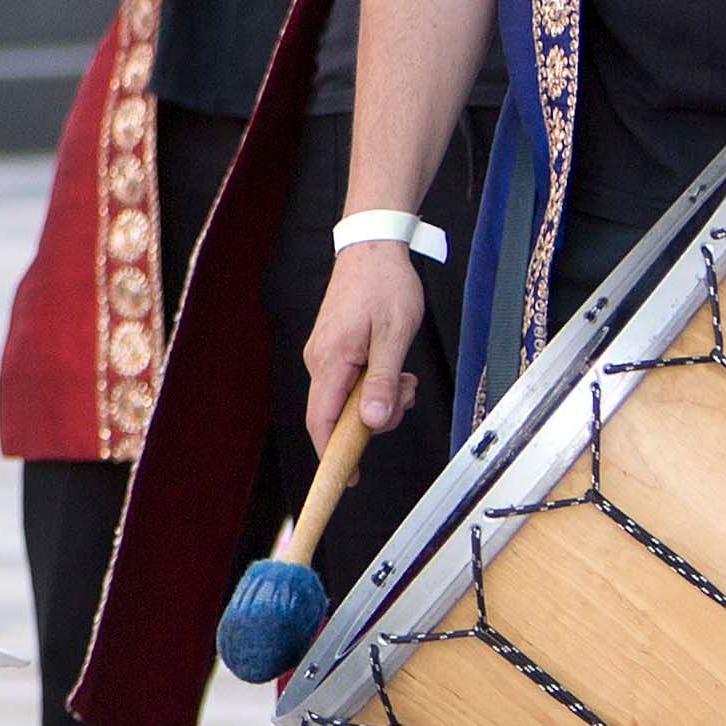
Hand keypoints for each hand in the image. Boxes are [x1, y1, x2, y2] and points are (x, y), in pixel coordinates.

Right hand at [303, 241, 429, 444]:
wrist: (373, 246)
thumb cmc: (385, 285)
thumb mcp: (395, 336)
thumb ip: (383, 382)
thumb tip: (373, 422)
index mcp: (331, 360)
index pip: (322, 420)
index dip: (333, 454)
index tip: (348, 479)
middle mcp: (319, 361)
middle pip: (338, 414)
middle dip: (374, 418)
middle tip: (406, 395)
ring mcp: (324, 355)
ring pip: (347, 399)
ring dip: (379, 399)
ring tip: (404, 376)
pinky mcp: (333, 349)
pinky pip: (349, 382)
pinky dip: (373, 385)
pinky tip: (393, 367)